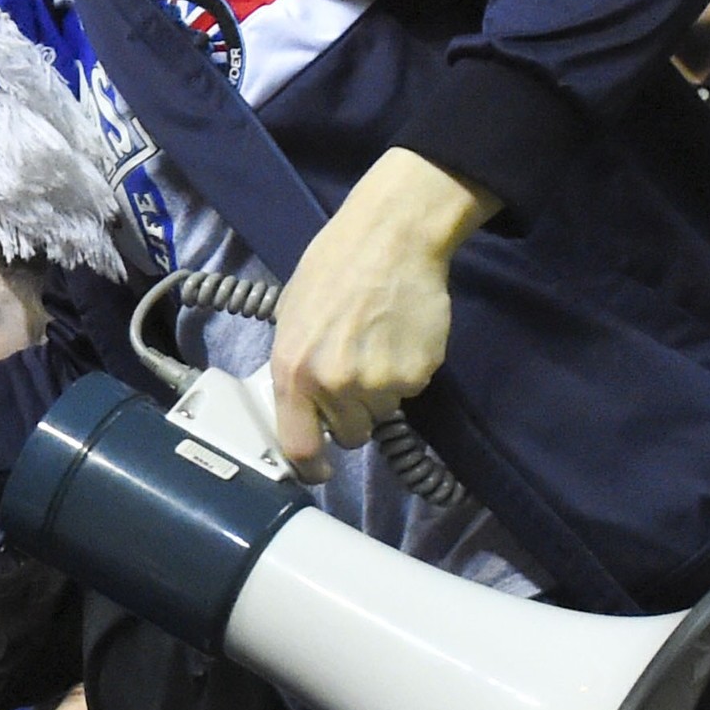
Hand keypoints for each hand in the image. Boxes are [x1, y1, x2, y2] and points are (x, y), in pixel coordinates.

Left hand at [268, 149, 496, 476]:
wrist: (390, 239)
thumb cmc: (332, 270)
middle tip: (355, 372)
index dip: (310, 467)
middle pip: (350, 432)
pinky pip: (409, 389)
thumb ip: (295, 367)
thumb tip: (301, 405)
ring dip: (380, 391)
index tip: (319, 471)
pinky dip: (406, 371)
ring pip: (382, 411)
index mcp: (294, 371)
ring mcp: (380, 382)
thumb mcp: (291, 319)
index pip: (299, 446)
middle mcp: (335, 385)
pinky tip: (399, 335)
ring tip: (376, 343)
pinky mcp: (418, 373)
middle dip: (352, 412)